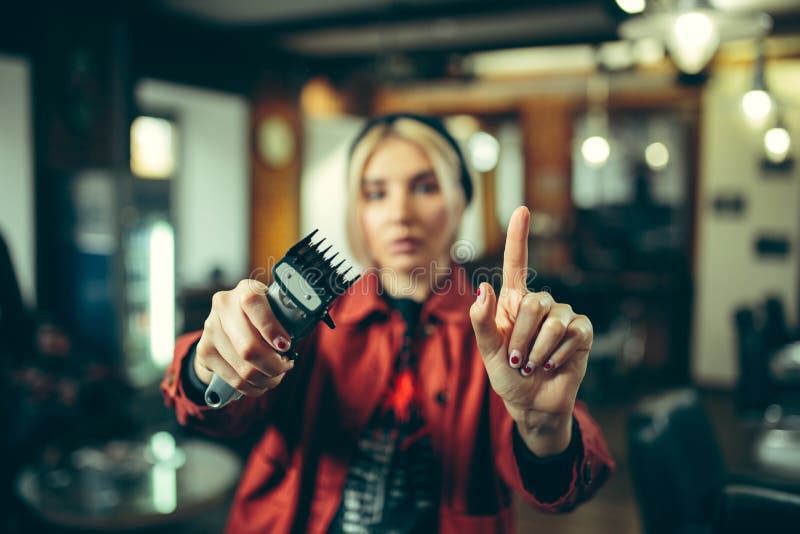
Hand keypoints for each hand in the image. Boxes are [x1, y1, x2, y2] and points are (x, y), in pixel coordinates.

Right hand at [195, 280, 294, 396]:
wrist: (224, 323)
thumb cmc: (260, 316)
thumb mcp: (273, 308)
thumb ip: (284, 320)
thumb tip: (294, 344)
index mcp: (245, 290)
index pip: (254, 304)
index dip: (272, 328)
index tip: (285, 345)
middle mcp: (224, 306)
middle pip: (249, 347)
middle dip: (274, 365)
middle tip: (285, 366)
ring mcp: (211, 329)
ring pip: (244, 369)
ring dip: (267, 379)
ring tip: (276, 374)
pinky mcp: (204, 351)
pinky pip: (234, 380)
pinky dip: (254, 387)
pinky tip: (262, 381)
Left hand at [469, 207, 592, 455]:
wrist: (533, 403)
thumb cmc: (507, 376)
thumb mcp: (488, 353)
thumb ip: (481, 322)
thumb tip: (483, 288)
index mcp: (512, 302)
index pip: (516, 264)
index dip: (518, 237)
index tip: (522, 209)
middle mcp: (539, 303)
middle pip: (532, 303)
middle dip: (521, 338)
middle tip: (519, 360)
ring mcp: (563, 316)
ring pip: (551, 322)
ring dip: (538, 352)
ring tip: (535, 365)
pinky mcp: (582, 332)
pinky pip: (571, 335)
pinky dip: (557, 356)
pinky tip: (554, 365)